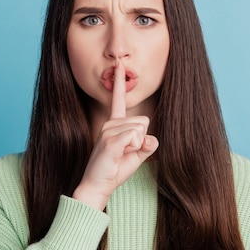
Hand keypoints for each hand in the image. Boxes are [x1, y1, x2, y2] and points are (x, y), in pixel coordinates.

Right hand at [72, 61, 158, 209]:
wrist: (97, 185)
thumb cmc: (114, 170)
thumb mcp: (136, 156)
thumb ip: (147, 145)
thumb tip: (152, 139)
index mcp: (114, 124)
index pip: (118, 99)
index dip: (119, 82)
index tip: (120, 65)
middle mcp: (110, 123)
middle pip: (143, 121)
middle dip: (141, 139)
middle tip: (126, 152)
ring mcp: (108, 131)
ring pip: (140, 130)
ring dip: (137, 146)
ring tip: (121, 155)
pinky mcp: (110, 140)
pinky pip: (135, 137)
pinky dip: (134, 149)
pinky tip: (120, 155)